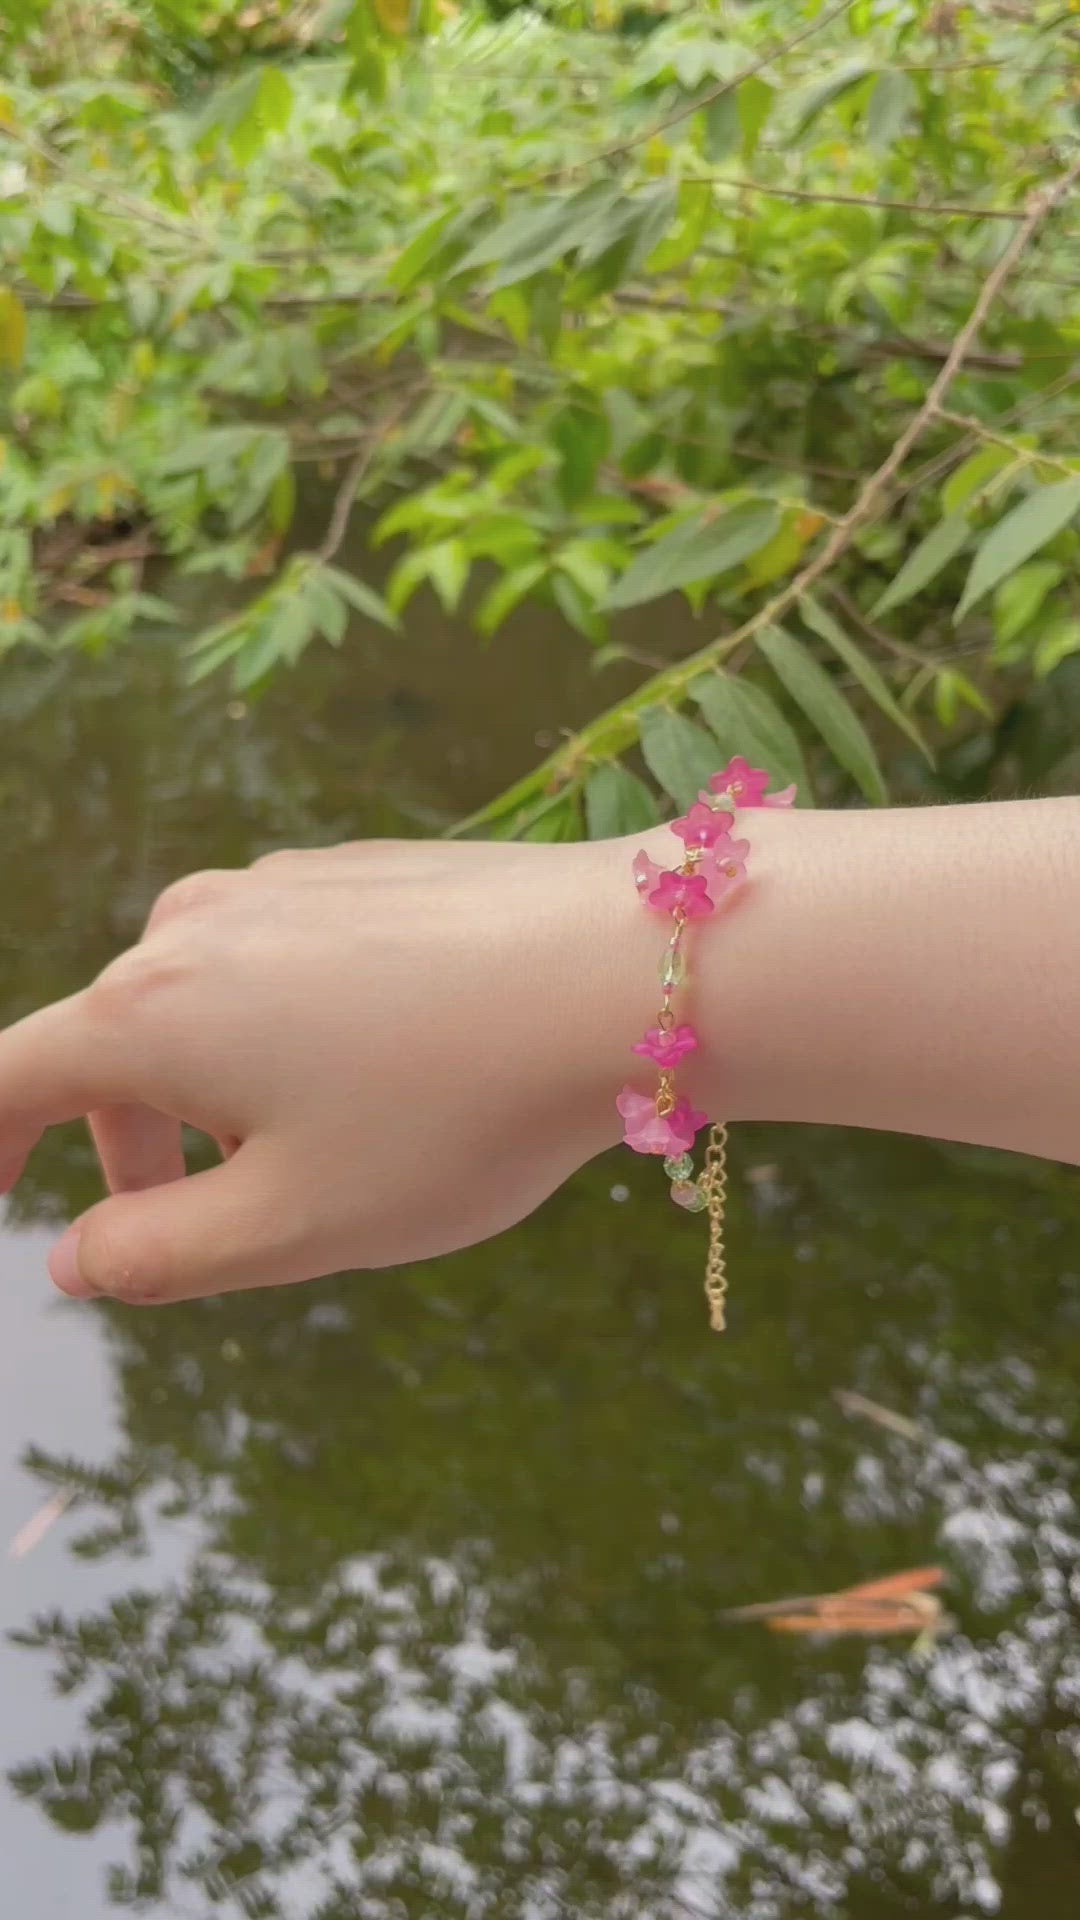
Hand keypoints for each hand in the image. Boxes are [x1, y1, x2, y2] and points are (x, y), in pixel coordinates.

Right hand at [0, 839, 646, 1304]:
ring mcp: (280, 885)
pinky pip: (279, 963)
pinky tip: (386, 1071)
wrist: (619, 973)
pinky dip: (287, 1032)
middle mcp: (193, 926)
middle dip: (131, 1143)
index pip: (9, 1077)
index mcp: (148, 1011)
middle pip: (111, 1044)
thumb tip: (74, 1258)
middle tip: (201, 1217)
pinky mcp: (356, 872)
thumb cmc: (453, 1112)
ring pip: (203, 1003)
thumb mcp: (290, 1224)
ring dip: (217, 1089)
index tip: (1, 1194)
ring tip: (318, 1148)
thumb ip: (156, 1254)